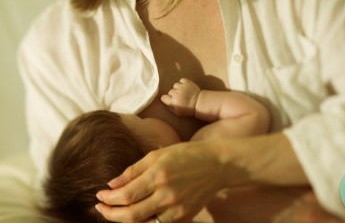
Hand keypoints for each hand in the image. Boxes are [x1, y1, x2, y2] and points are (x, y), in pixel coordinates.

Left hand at [95, 141, 224, 222]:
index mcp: (158, 175)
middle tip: (100, 209)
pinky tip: (137, 216)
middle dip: (111, 214)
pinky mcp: (184, 217)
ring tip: (116, 213)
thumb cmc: (187, 154)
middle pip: (130, 215)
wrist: (217, 164)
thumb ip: (134, 170)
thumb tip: (112, 184)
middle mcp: (166, 195)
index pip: (125, 195)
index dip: (108, 199)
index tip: (99, 196)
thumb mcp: (159, 154)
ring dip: (124, 221)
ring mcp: (176, 209)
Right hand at [161, 78, 200, 116]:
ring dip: (178, 88)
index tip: (171, 100)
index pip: (163, 97)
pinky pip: (181, 80)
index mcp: (172, 101)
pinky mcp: (187, 82)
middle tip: (179, 97)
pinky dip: (183, 82)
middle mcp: (176, 93)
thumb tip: (166, 103)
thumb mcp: (178, 113)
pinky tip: (185, 86)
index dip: (167, 99)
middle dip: (173, 94)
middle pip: (170, 91)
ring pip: (175, 85)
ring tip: (183, 91)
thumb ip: (170, 108)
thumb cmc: (188, 109)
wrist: (199, 102)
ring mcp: (181, 87)